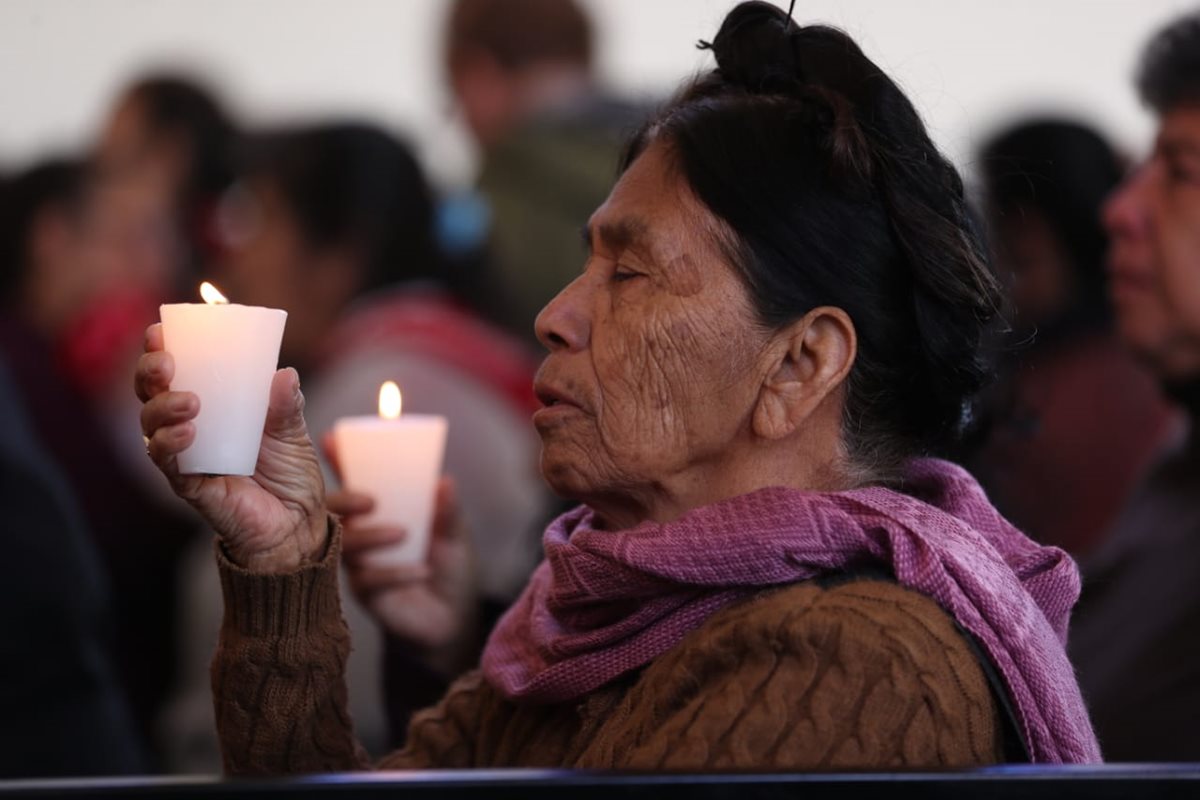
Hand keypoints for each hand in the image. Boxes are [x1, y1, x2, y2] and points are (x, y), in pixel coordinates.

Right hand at [135, 323, 327, 572]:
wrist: (298, 526)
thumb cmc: (290, 475)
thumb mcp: (294, 432)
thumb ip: (287, 405)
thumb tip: (283, 373)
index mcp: (212, 406)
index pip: (175, 372)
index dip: (161, 350)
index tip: (161, 329)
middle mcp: (190, 428)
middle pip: (150, 394)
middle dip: (150, 373)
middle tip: (166, 362)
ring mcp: (186, 458)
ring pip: (151, 427)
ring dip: (162, 408)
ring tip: (190, 401)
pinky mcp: (191, 487)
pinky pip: (168, 464)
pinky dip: (171, 446)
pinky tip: (188, 433)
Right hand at [326, 459, 475, 652]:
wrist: (453, 617)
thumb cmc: (448, 565)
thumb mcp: (454, 534)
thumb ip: (448, 511)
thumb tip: (444, 481)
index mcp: (380, 508)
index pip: (353, 478)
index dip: (339, 458)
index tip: (332, 439)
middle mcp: (361, 531)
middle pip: (332, 509)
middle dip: (344, 498)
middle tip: (370, 499)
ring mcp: (359, 563)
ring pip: (345, 543)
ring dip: (371, 536)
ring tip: (403, 534)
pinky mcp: (365, 593)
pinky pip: (367, 580)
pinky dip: (393, 572)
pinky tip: (420, 571)